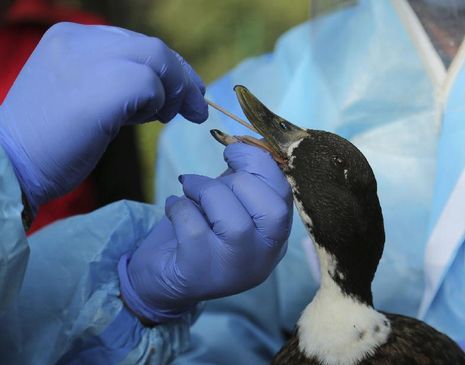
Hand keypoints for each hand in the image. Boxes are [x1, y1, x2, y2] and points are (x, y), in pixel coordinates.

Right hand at [0, 22, 207, 209]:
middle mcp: (79, 40)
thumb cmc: (46, 143)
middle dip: (182, 78)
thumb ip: (114, 81)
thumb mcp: (80, 96)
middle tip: (196, 107)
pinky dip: (160, 103)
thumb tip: (163, 88)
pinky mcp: (103, 88)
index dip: (167, 67)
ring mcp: (89, 60)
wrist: (10, 168)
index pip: (134, 43)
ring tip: (165, 118)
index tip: (186, 90)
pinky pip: (151, 85)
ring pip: (158, 60)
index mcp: (69, 38)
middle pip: (152, 48)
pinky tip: (149, 120)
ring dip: (174, 92)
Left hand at [119, 143, 292, 322]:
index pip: (286, 196)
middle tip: (211, 178)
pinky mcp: (200, 273)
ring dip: (206, 191)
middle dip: (238, 180)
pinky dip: (180, 208)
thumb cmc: (199, 233)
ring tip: (189, 189)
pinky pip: (195, 229)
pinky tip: (173, 208)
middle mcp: (264, 257)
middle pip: (272, 210)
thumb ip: (243, 179)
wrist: (162, 279)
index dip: (262, 164)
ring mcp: (235, 268)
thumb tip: (247, 143)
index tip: (234, 150)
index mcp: (274, 237)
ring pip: (235, 222)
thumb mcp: (228, 204)